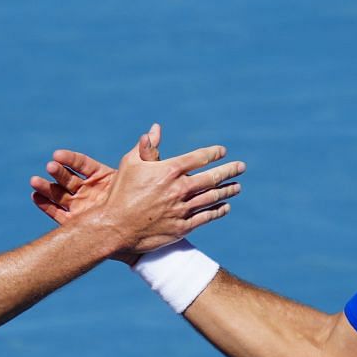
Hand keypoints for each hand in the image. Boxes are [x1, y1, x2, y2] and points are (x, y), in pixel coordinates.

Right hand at [29, 125, 242, 257]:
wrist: (114, 227)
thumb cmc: (120, 193)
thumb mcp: (130, 164)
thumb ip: (146, 147)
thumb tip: (155, 128)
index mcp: (169, 170)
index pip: (199, 158)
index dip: (213, 153)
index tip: (222, 152)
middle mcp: (179, 189)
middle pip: (212, 178)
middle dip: (229, 171)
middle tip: (241, 167)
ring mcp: (182, 209)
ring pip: (212, 197)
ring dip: (227, 191)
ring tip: (237, 187)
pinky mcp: (182, 227)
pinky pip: (206, 217)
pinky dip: (218, 211)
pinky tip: (225, 207)